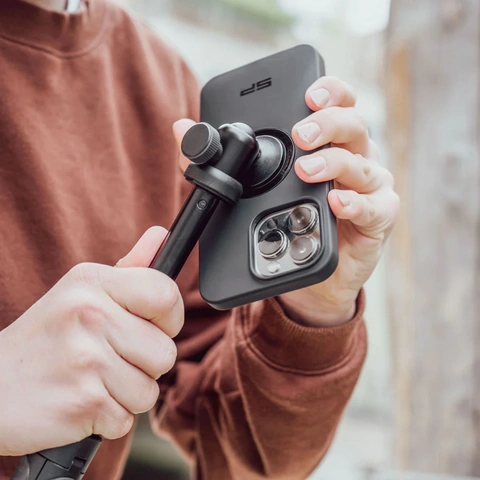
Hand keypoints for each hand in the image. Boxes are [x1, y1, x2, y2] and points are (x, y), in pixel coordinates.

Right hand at [0, 227, 182, 455]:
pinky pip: (126, 420)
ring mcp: (86, 359)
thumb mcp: (80, 292)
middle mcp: (90, 315)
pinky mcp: (82, 402)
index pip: (166, 294)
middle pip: (165, 352)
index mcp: (92, 282)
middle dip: (143, 365)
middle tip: (106, 359)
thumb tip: (161, 235)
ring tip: (90, 381)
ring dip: (125, 394)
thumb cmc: (45, 339)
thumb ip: (129, 267)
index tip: (151, 326)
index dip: (169, 318)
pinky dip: (107, 419)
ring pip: (149, 391)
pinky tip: (79, 402)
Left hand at [172, 77, 398, 328]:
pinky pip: (373, 207)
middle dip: (327, 124)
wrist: (310, 278)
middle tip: (301, 135)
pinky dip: (355, 203)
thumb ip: (219, 160)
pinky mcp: (378, 218)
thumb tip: (183, 130)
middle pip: (353, 125)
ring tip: (306, 170)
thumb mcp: (252, 190)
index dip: (329, 91)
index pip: (337, 104)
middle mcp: (353, 158)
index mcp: (328, 143)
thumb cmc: (287, 225)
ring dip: (333, 163)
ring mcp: (369, 187)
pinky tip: (337, 203)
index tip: (308, 94)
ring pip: (361, 164)